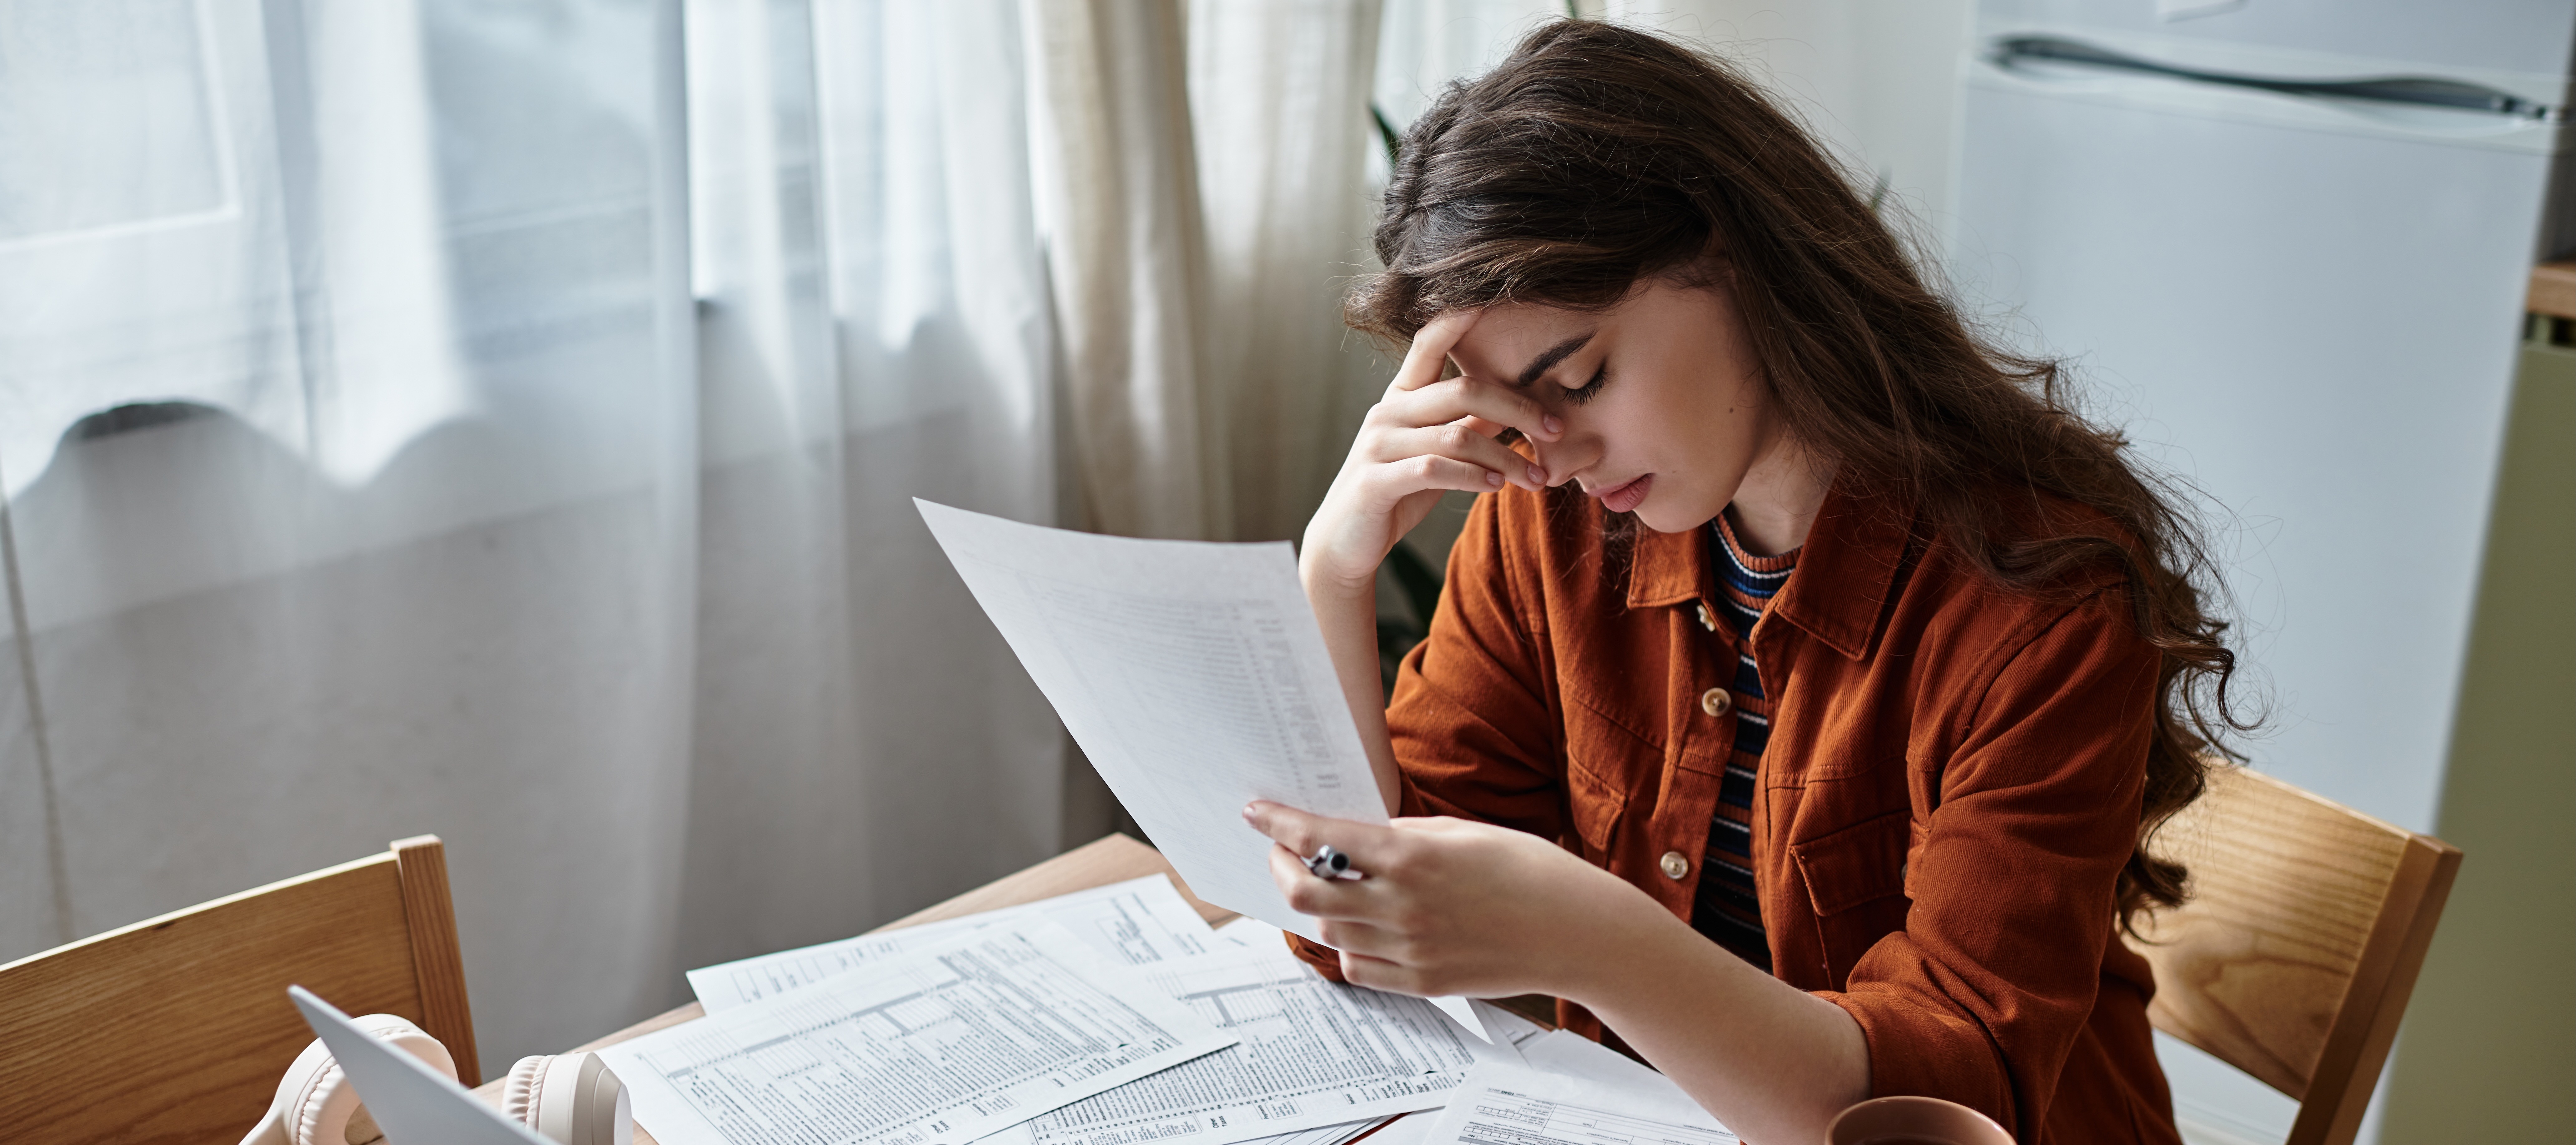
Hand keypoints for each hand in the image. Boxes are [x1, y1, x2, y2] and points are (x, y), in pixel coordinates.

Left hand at [1243, 800, 1660, 998]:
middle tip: (1282, 854)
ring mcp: (1410, 949)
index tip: (1256, 812)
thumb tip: (1357, 839)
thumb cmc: (1526, 869)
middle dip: (1281, 869)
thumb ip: (1402, 834)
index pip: (1320, 838)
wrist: (1575, 930)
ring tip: (1323, 888)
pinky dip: (1347, 946)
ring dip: (1315, 907)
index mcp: (1412, 856)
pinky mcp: (1422, 982)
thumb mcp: (1461, 832)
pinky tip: (1360, 928)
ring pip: (1327, 932)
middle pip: (1305, 893)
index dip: (1279, 823)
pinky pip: (1358, 968)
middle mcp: (1403, 905)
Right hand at [1299, 311, 1563, 596]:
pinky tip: (1495, 486)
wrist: (1343, 542)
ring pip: (1456, 436)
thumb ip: (1470, 426)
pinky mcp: (1374, 481)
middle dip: (1518, 408)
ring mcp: (1377, 445)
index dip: (1458, 318)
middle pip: (1462, 389)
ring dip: (1506, 457)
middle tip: (1556, 428)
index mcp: (1402, 396)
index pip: (1429, 343)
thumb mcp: (1436, 452)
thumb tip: (1519, 406)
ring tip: (1537, 478)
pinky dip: (1472, 478)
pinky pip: (1433, 470)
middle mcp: (1387, 412)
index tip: (1493, 299)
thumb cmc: (1397, 492)